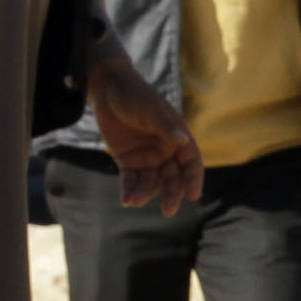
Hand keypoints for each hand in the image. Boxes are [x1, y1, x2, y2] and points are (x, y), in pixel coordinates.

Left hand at [85, 48, 202, 215]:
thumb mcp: (150, 109)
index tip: (193, 194)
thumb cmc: (135, 96)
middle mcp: (165, 151)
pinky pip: (131, 180)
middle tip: (169, 210)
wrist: (107, 90)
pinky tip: (127, 199)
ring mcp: (146, 157)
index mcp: (177, 138)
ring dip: (145, 193)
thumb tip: (184, 140)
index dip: (193, 178)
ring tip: (134, 201)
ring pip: (151, 182)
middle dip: (172, 194)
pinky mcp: (127, 161)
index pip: (191, 161)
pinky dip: (129, 190)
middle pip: (173, 177)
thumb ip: (165, 126)